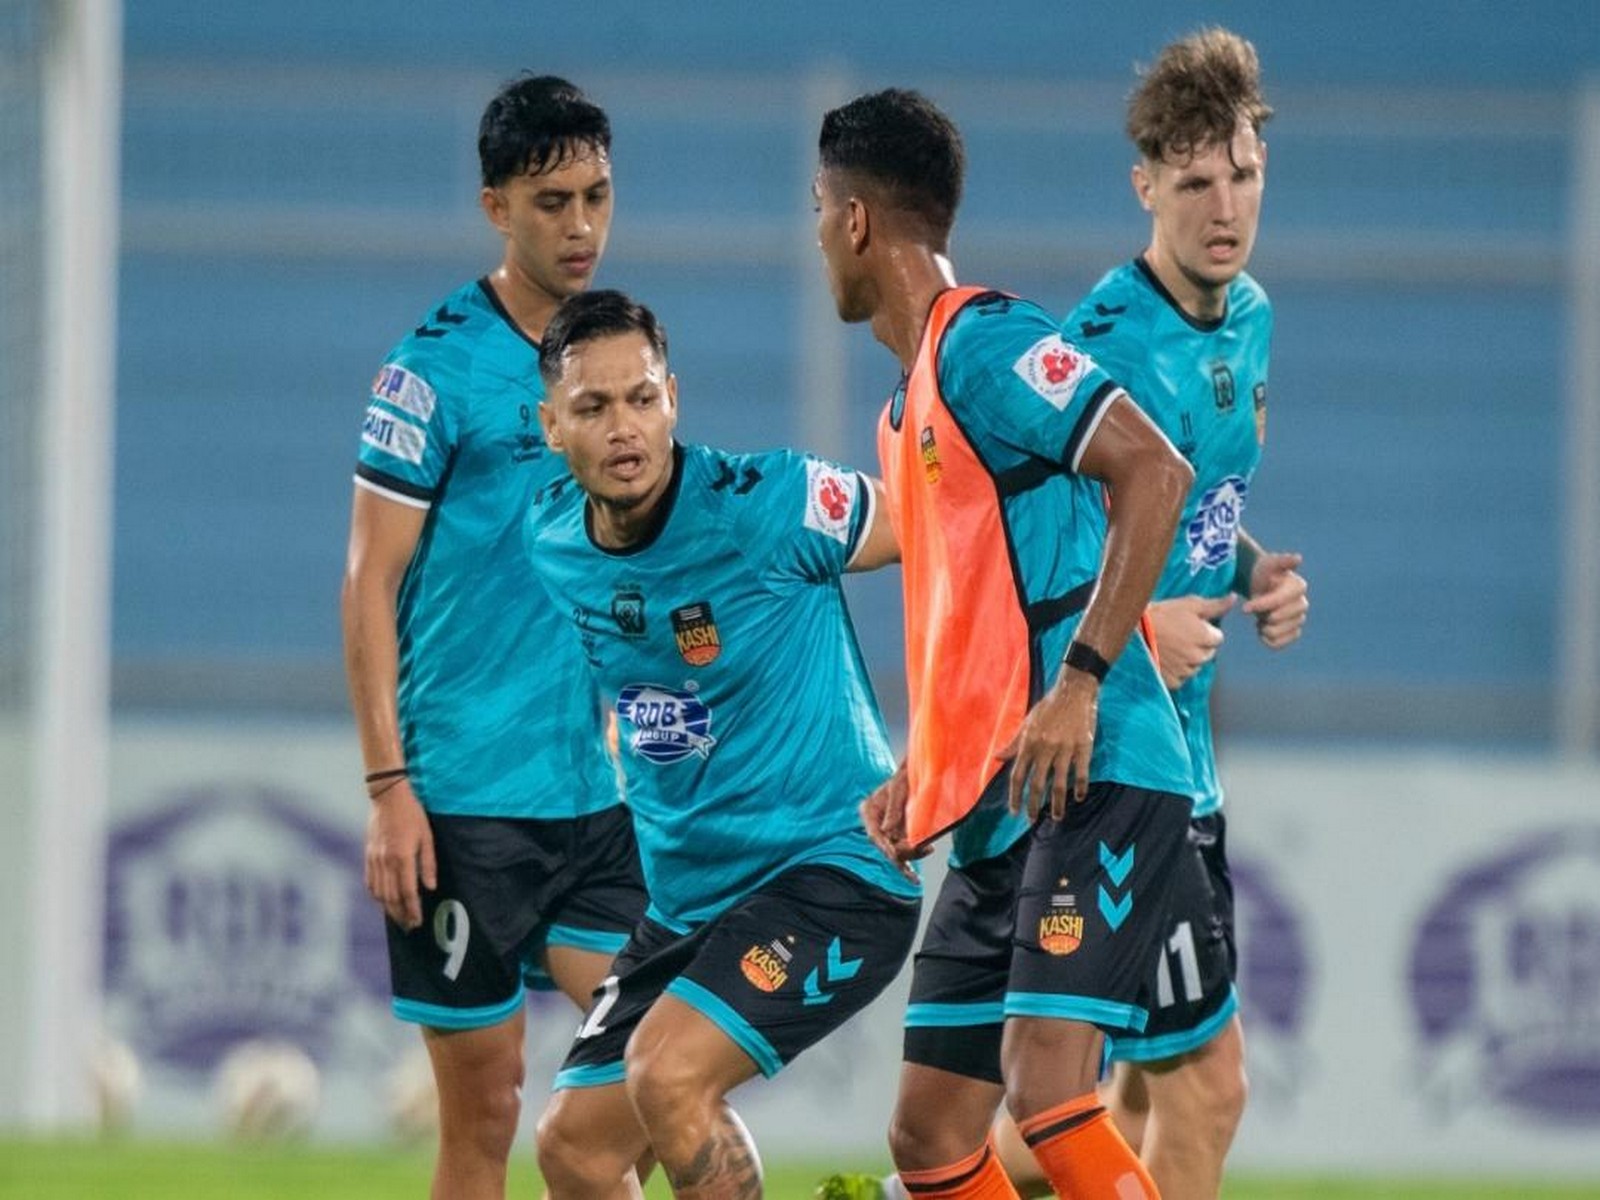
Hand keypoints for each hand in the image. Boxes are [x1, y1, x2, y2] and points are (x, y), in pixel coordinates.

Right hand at [364, 779, 436, 929]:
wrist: (388, 798)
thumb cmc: (412, 815)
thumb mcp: (427, 837)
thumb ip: (428, 863)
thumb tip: (430, 887)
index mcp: (402, 857)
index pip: (407, 892)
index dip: (413, 909)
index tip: (418, 921)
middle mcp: (386, 861)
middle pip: (392, 897)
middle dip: (401, 915)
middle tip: (410, 926)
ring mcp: (374, 859)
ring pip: (379, 893)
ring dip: (388, 909)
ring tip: (398, 918)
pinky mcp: (368, 855)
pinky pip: (370, 882)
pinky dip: (376, 896)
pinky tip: (383, 902)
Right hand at [860, 764, 927, 882]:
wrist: (918, 773)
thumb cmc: (905, 777)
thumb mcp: (898, 788)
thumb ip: (893, 809)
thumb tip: (887, 832)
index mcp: (869, 811)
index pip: (873, 834)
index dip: (883, 846)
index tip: (892, 854)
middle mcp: (877, 824)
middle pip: (885, 846)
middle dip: (900, 853)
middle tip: (917, 853)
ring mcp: (889, 831)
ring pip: (896, 851)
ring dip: (911, 855)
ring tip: (927, 848)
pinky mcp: (900, 835)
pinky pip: (904, 852)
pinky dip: (912, 859)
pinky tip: (919, 869)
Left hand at [1000, 672, 1097, 820]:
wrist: (1074, 689)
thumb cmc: (1049, 706)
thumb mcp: (1027, 722)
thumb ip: (1013, 743)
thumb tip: (996, 758)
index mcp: (1029, 743)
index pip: (1018, 775)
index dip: (1015, 795)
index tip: (1014, 811)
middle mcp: (1045, 748)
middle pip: (1037, 783)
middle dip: (1033, 805)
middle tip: (1032, 820)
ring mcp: (1065, 748)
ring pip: (1059, 782)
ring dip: (1057, 803)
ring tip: (1056, 817)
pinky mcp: (1083, 747)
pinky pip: (1082, 772)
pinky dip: (1080, 786)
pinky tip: (1079, 798)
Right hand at [1146, 594, 1235, 687]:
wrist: (1132, 631)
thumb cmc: (1161, 614)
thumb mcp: (1189, 604)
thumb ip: (1215, 605)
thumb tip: (1234, 598)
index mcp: (1205, 637)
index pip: (1218, 638)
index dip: (1206, 631)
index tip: (1191, 627)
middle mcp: (1198, 657)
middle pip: (1208, 654)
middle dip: (1199, 646)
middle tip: (1180, 636)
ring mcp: (1185, 671)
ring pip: (1195, 667)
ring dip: (1188, 659)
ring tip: (1171, 648)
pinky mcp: (1172, 681)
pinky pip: (1181, 678)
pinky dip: (1176, 671)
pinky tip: (1166, 659)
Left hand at [1241, 551, 1308, 648]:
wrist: (1262, 585)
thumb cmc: (1265, 572)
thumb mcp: (1270, 563)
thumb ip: (1283, 561)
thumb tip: (1298, 558)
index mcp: (1298, 587)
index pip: (1277, 602)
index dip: (1260, 605)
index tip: (1244, 606)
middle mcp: (1302, 604)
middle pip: (1277, 618)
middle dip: (1262, 615)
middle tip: (1254, 609)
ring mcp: (1298, 619)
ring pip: (1279, 633)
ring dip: (1264, 628)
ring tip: (1259, 619)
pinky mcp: (1292, 632)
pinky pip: (1280, 643)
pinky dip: (1268, 640)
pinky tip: (1262, 631)